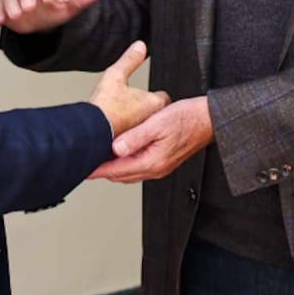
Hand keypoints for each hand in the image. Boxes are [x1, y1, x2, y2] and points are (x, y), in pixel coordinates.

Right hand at [88, 42, 169, 137]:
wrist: (90, 133)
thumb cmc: (105, 107)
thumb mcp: (115, 75)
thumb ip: (129, 60)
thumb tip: (140, 46)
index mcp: (153, 104)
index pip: (164, 97)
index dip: (156, 94)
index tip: (150, 93)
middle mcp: (151, 121)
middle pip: (155, 113)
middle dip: (148, 110)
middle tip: (136, 105)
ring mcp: (141, 135)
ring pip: (144, 126)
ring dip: (138, 122)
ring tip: (124, 118)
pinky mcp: (129, 146)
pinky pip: (133, 139)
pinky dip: (128, 135)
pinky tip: (116, 130)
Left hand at [90, 97, 212, 182]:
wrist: (209, 120)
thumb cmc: (187, 118)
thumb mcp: (158, 123)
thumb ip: (135, 137)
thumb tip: (115, 148)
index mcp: (152, 162)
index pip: (118, 171)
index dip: (98, 170)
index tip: (84, 169)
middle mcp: (156, 169)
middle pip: (121, 176)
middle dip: (103, 171)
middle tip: (86, 164)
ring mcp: (160, 167)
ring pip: (130, 173)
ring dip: (114, 168)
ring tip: (99, 160)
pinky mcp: (163, 161)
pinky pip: (139, 167)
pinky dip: (125, 164)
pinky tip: (120, 153)